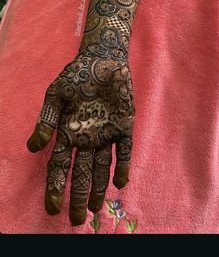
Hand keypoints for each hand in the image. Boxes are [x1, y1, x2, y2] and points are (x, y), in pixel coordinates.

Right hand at [27, 53, 134, 225]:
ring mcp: (106, 134)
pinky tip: (121, 182)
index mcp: (68, 132)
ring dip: (100, 187)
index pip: (60, 165)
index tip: (53, 208)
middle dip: (79, 195)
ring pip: (102, 166)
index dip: (56, 187)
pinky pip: (124, 150)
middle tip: (77, 219)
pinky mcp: (124, 126)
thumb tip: (33, 146)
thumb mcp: (56, 95)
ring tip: (96, 208)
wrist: (101, 60)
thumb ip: (47, 119)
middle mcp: (86, 138)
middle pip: (81, 173)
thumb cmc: (76, 77)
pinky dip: (122, 165)